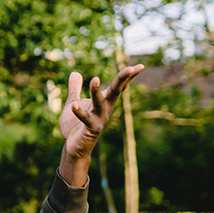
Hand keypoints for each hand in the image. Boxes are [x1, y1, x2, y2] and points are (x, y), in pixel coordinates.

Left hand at [57, 65, 142, 184]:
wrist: (73, 147)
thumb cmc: (76, 125)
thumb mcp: (74, 102)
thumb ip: (75, 88)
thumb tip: (75, 72)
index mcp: (103, 101)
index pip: (117, 86)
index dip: (127, 76)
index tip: (140, 66)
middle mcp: (105, 109)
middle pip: (115, 92)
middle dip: (122, 80)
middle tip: (131, 68)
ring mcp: (99, 119)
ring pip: (100, 104)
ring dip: (96, 92)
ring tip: (94, 79)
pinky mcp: (90, 129)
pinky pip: (86, 119)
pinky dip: (79, 112)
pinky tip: (73, 106)